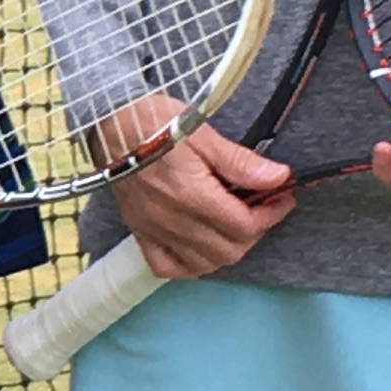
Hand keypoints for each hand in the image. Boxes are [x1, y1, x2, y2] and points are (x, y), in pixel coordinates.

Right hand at [105, 116, 295, 279]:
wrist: (108, 124)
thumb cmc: (153, 122)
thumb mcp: (201, 132)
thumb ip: (240, 161)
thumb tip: (279, 177)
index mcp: (191, 194)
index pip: (244, 225)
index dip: (272, 214)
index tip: (281, 197)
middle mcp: (172, 220)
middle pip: (230, 250)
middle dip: (254, 231)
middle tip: (261, 206)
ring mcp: (154, 230)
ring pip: (205, 264)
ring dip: (229, 248)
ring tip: (235, 222)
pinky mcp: (140, 233)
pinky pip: (169, 268)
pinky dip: (192, 264)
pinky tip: (201, 244)